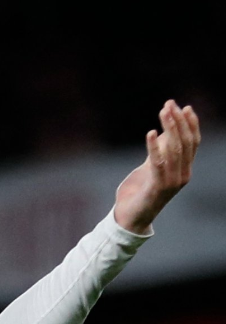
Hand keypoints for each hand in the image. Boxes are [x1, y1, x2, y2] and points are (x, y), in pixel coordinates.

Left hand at [114, 99, 200, 233]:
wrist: (130, 219)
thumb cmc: (139, 192)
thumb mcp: (150, 168)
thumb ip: (158, 152)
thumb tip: (162, 132)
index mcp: (184, 170)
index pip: (193, 143)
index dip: (191, 124)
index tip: (184, 107)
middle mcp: (183, 175)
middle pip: (185, 142)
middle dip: (179, 121)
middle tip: (170, 104)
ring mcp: (172, 182)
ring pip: (175, 149)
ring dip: (169, 128)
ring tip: (163, 112)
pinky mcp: (158, 187)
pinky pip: (158, 163)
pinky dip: (154, 147)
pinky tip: (149, 133)